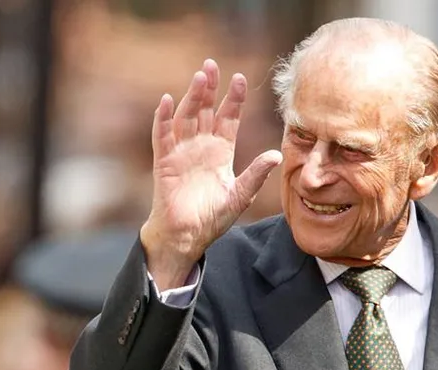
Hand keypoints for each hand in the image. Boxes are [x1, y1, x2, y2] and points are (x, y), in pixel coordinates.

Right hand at [142, 59, 282, 289]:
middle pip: (205, 110)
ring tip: (199, 78)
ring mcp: (181, 152)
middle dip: (210, 88)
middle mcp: (200, 147)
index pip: (228, 117)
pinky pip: (161, 136)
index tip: (240, 79)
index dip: (233, 98)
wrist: (187, 237)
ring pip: (185, 117)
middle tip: (212, 65)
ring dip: (191, 97)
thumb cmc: (212, 218)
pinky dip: (162, 118)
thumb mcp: (240, 196)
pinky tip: (165, 101)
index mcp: (220, 151)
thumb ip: (255, 175)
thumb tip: (276, 155)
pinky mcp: (164, 162)